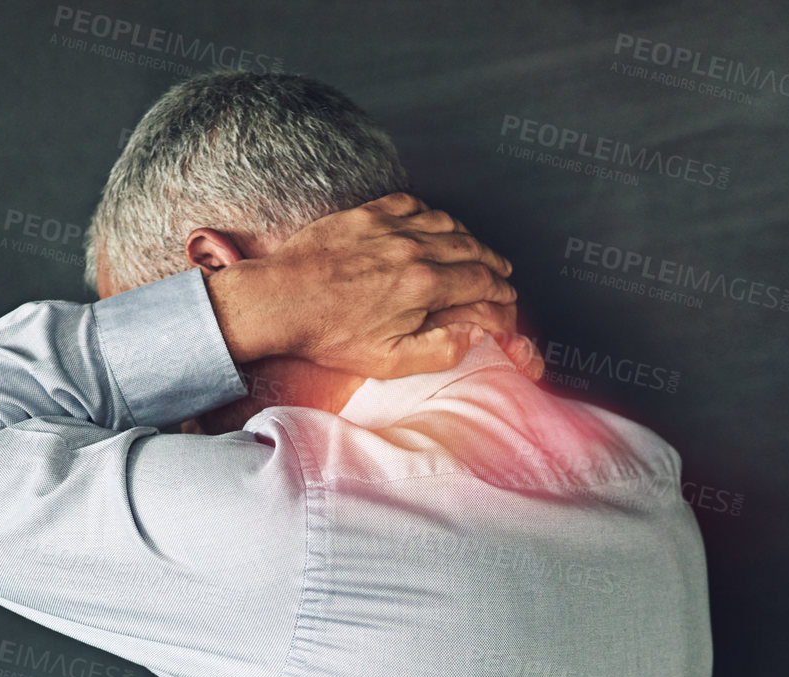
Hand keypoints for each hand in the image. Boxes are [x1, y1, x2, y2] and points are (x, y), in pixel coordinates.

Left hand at [205, 192, 519, 378]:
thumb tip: (473, 334)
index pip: (480, 282)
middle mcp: (412, 249)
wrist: (280, 301)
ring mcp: (389, 226)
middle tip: (502, 272)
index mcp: (423, 287)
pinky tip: (434, 223)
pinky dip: (431, 213)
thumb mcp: (387, 361)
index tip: (507, 297)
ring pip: (446, 222)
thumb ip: (438, 349)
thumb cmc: (328, 335)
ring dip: (468, 236)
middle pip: (471, 248)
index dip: (501, 291)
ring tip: (477, 248)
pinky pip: (412, 203)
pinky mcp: (366, 214)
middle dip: (493, 262)